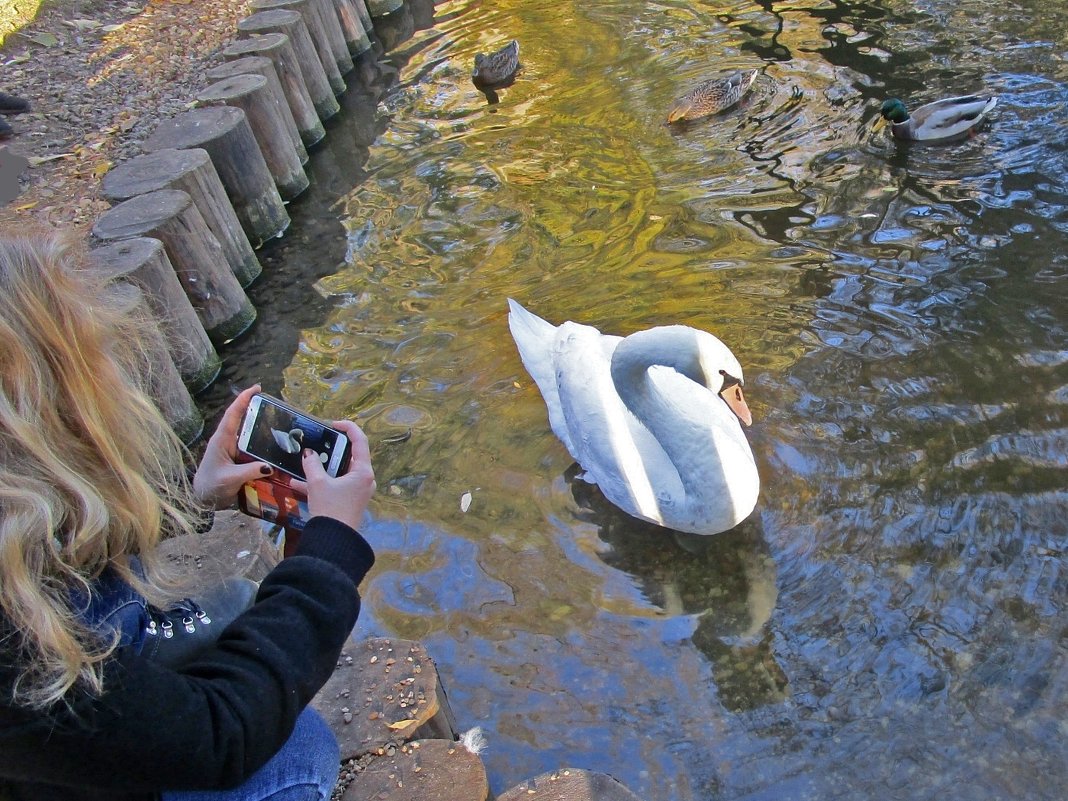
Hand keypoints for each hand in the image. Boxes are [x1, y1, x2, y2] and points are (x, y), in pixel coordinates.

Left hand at [193, 384, 275, 507]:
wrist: (203, 500)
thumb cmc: (211, 486)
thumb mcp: (229, 479)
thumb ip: (249, 471)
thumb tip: (270, 466)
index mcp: (222, 439)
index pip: (233, 414)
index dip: (244, 399)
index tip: (257, 388)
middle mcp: (228, 441)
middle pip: (243, 420)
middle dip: (256, 409)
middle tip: (275, 404)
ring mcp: (233, 450)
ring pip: (249, 434)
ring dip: (262, 427)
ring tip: (280, 424)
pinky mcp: (239, 459)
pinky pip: (253, 448)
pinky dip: (263, 444)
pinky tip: (276, 447)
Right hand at [299, 420, 374, 530]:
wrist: (333, 542)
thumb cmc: (330, 509)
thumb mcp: (317, 483)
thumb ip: (312, 464)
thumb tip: (308, 453)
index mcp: (363, 471)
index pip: (360, 440)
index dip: (347, 427)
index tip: (332, 424)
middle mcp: (364, 479)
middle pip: (350, 455)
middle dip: (331, 449)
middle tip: (317, 443)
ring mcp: (357, 491)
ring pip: (339, 471)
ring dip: (321, 467)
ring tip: (304, 462)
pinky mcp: (349, 501)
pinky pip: (335, 485)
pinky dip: (320, 482)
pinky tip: (297, 484)